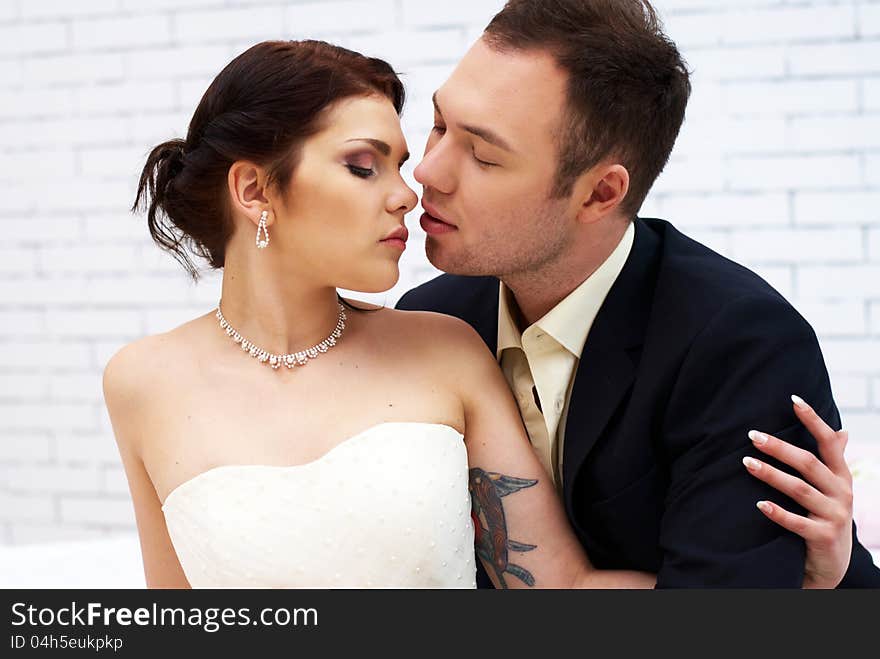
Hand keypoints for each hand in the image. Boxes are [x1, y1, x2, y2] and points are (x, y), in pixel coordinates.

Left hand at [743, 395, 852, 588]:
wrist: (832, 564)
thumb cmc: (826, 517)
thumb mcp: (834, 488)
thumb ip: (834, 460)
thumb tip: (842, 430)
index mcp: (841, 476)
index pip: (829, 443)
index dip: (814, 421)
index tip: (793, 400)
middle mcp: (841, 493)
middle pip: (808, 464)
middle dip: (780, 448)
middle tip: (753, 436)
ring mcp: (834, 516)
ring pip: (800, 490)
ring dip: (772, 475)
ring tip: (746, 463)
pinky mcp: (823, 537)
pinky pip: (798, 523)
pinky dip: (778, 513)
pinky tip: (760, 504)